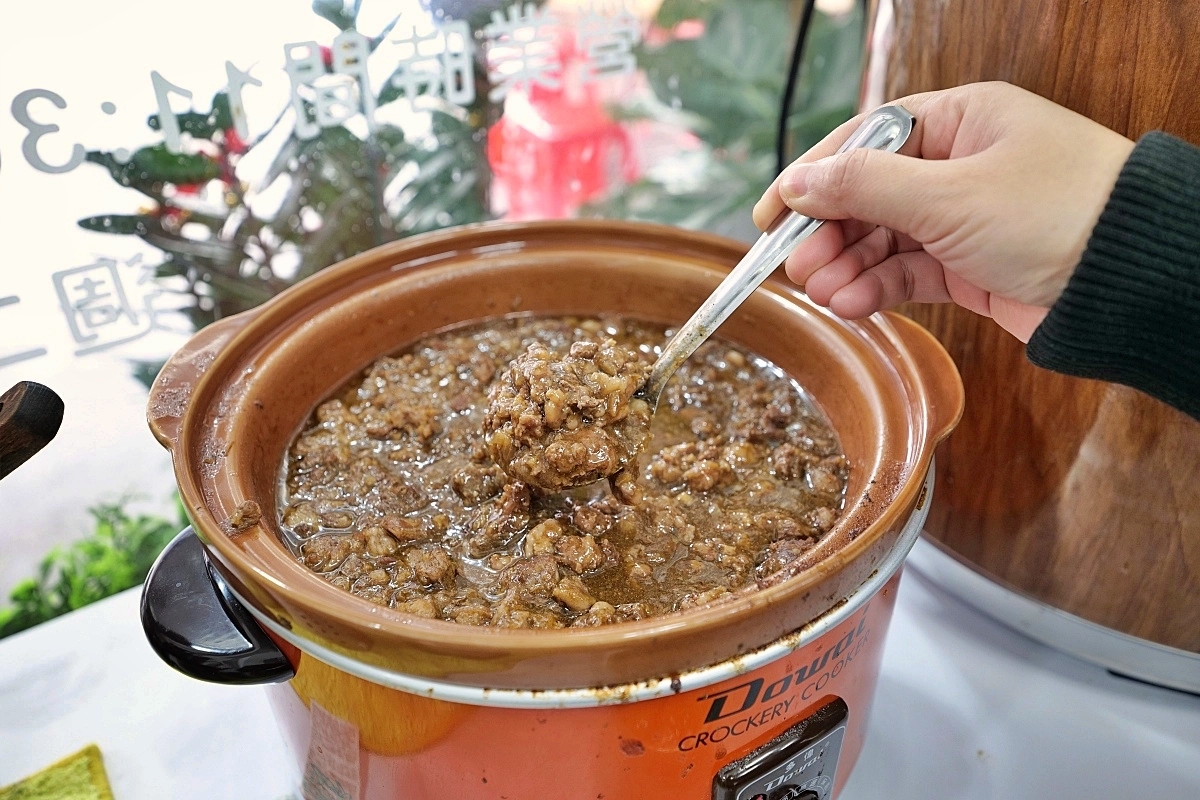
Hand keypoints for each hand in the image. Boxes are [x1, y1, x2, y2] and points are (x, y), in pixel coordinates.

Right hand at [753, 82, 1134, 340]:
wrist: (1130, 283)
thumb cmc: (1059, 213)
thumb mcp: (949, 194)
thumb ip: (865, 187)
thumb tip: (798, 182)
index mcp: (959, 121)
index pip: (865, 141)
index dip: (813, 177)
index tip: (772, 215)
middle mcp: (957, 165)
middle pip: (866, 196)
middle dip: (829, 234)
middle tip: (799, 266)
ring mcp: (962, 218)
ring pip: (882, 240)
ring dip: (848, 268)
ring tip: (824, 293)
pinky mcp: (968, 267)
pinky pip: (906, 274)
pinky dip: (877, 290)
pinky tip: (853, 305)